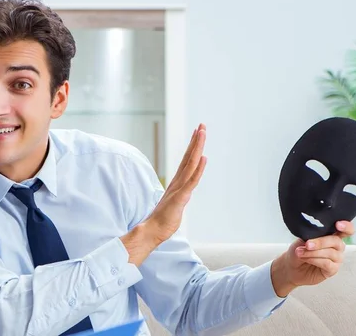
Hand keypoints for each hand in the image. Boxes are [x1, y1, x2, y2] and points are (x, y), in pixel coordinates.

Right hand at [144, 124, 207, 244]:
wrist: (152, 230)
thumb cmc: (162, 220)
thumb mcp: (174, 205)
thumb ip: (179, 196)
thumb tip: (183, 194)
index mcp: (177, 183)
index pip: (186, 161)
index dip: (192, 147)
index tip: (196, 133)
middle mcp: (178, 182)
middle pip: (188, 157)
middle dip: (196, 141)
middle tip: (201, 125)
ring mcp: (179, 188)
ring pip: (190, 164)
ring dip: (197, 147)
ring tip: (202, 132)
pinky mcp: (180, 197)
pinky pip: (191, 181)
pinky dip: (198, 169)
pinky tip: (204, 158)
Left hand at [271, 221, 354, 296]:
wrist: (291, 266)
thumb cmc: (299, 249)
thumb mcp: (302, 239)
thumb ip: (312, 235)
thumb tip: (314, 233)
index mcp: (332, 235)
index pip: (346, 230)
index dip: (346, 226)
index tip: (338, 224)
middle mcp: (337, 246)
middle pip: (336, 241)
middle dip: (321, 242)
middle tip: (307, 244)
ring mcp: (336, 258)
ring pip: (330, 253)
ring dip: (313, 252)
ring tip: (300, 252)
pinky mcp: (333, 269)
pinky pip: (327, 264)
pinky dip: (314, 260)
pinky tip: (305, 259)